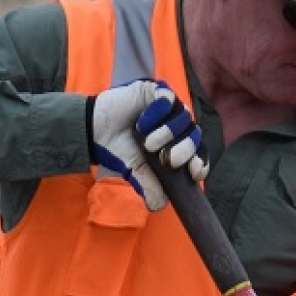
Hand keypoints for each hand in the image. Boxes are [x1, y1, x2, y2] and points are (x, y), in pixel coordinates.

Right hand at [89, 80, 207, 209]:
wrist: (95, 131)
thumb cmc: (119, 150)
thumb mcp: (136, 174)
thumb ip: (150, 188)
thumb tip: (159, 206)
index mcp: (178, 145)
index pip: (199, 152)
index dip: (201, 162)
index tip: (193, 173)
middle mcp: (177, 125)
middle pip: (196, 136)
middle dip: (184, 151)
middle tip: (166, 160)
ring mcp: (168, 106)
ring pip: (184, 117)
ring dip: (166, 133)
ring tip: (146, 142)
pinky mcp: (156, 90)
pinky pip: (168, 99)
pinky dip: (157, 114)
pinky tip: (141, 123)